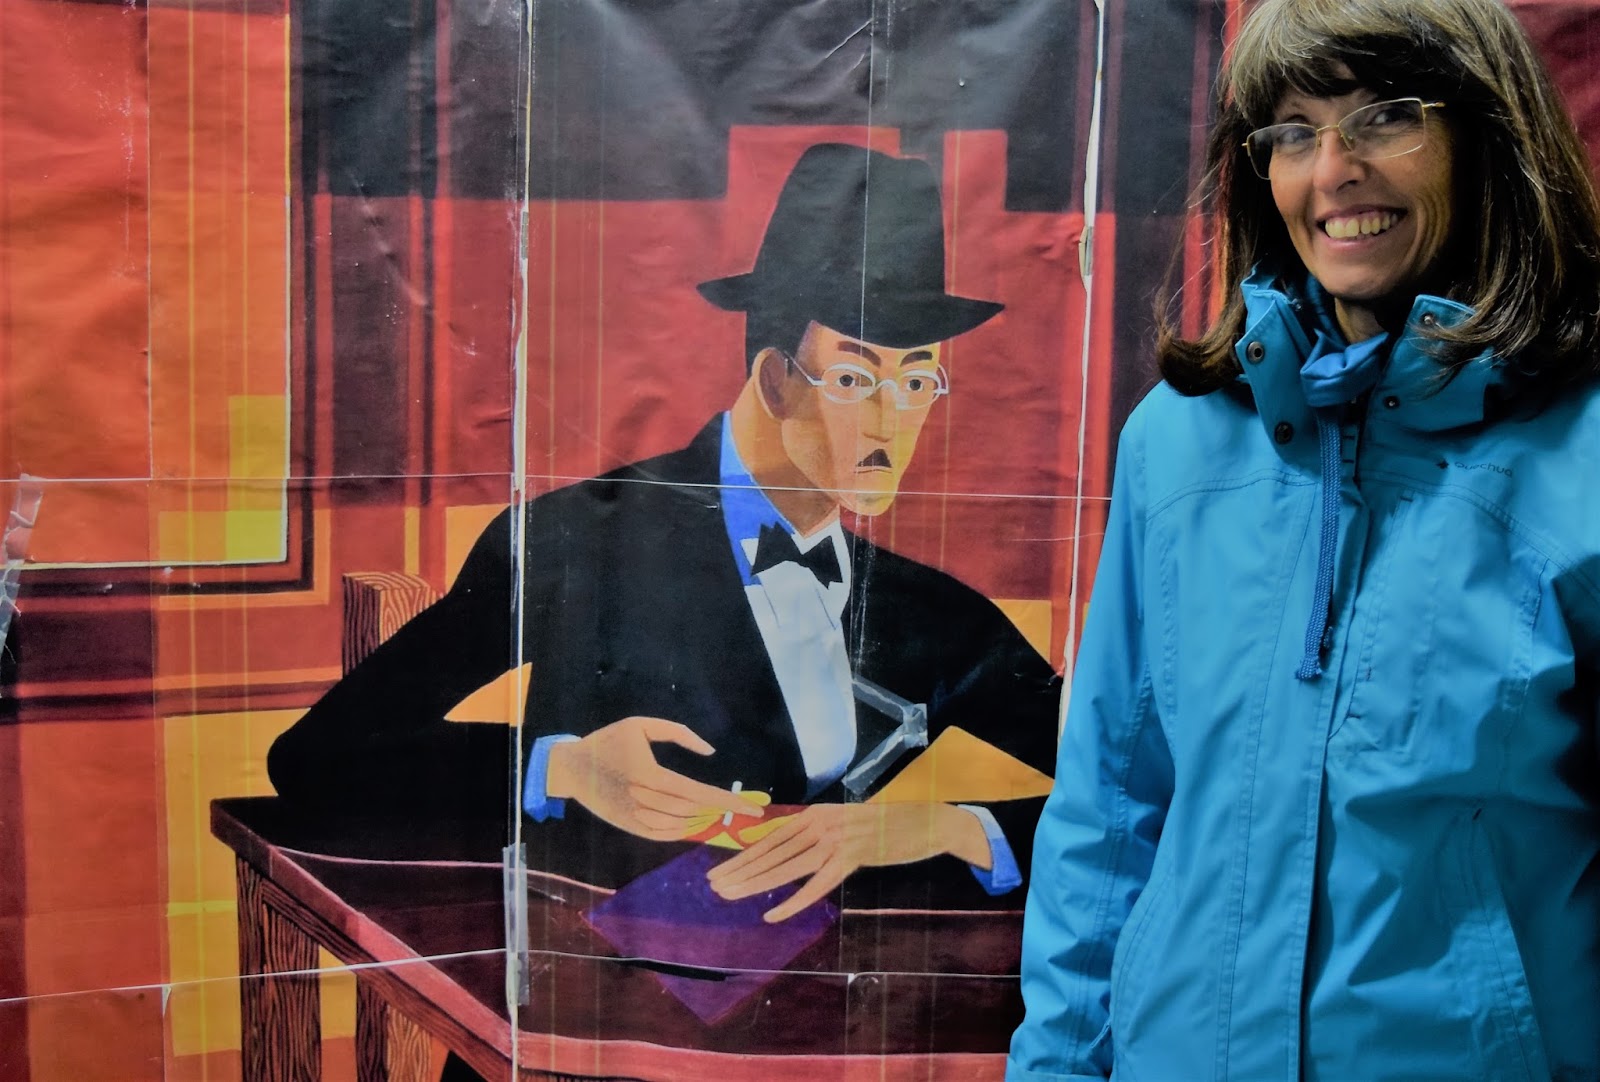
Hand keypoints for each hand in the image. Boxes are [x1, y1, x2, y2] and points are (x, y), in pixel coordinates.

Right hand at [546, 716, 763, 840]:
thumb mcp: (640, 726)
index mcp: (650, 775)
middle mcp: (644, 800)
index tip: (753, 809)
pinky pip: (665, 835)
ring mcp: (636, 818)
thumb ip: (679, 734)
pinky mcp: (631, 828)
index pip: (699, 793)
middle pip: (693, 811)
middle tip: (740, 805)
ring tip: (717, 810)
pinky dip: (684, 830)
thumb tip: (710, 752)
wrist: (571, 768)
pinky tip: (696, 821)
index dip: (729, 802)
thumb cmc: (608, 741)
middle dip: (718, 809)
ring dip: (703, 820)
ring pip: (681, 826)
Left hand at [706, 802, 989, 922]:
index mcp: (815, 814)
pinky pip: (816, 884)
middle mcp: (820, 822)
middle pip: (771, 851)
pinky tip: (773, 914)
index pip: (770, 837)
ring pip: (786, 867)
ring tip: (729, 895)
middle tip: (712, 886)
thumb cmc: (885, 826)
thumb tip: (789, 849)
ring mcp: (836, 839)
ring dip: (754, 883)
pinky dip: (793, 901)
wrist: (926, 822)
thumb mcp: (845, 824)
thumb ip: (818, 835)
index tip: (719, 869)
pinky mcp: (853, 857)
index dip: (743, 855)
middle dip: (739, 870)